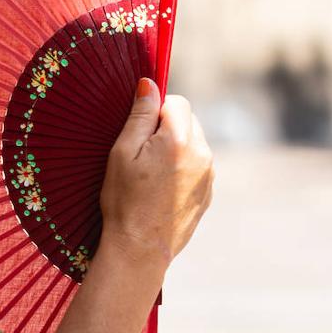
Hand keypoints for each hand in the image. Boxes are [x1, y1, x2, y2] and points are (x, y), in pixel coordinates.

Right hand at [99, 78, 213, 272]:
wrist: (141, 249)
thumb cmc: (125, 200)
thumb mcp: (122, 152)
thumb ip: (140, 114)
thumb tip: (150, 83)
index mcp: (180, 139)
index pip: (177, 102)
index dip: (156, 111)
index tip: (139, 133)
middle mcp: (202, 154)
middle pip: (188, 121)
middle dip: (167, 129)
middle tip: (142, 156)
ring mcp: (209, 175)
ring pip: (193, 144)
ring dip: (175, 150)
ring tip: (151, 177)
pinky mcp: (208, 193)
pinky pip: (197, 167)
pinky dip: (181, 170)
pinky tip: (161, 190)